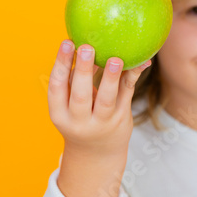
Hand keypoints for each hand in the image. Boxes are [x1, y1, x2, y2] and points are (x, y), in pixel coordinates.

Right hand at [47, 39, 151, 155]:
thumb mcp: (69, 105)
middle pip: (80, 96)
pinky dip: (132, 77)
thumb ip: (75, 79)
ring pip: (106, 100)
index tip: (66, 43)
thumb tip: (90, 44)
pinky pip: (127, 95)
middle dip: (83, 71)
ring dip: (110, 78)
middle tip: (86, 48)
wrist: (96, 153)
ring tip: (115, 59)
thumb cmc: (80, 117)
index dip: (60, 65)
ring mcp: (102, 123)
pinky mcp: (121, 119)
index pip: (56, 88)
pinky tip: (140, 62)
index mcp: (60, 114)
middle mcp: (79, 122)